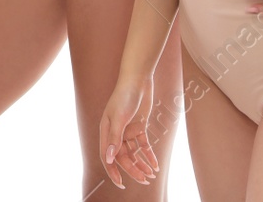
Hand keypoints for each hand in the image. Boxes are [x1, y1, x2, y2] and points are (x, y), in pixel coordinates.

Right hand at [98, 73, 159, 187]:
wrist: (138, 80)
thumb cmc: (125, 97)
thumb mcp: (119, 118)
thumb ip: (115, 139)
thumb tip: (109, 159)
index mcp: (106, 131)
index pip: (107, 156)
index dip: (113, 171)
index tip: (121, 183)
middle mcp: (116, 133)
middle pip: (123, 157)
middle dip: (133, 170)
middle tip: (145, 181)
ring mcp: (128, 130)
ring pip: (134, 153)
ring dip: (142, 165)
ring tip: (152, 175)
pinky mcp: (139, 127)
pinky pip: (143, 146)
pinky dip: (149, 155)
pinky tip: (155, 165)